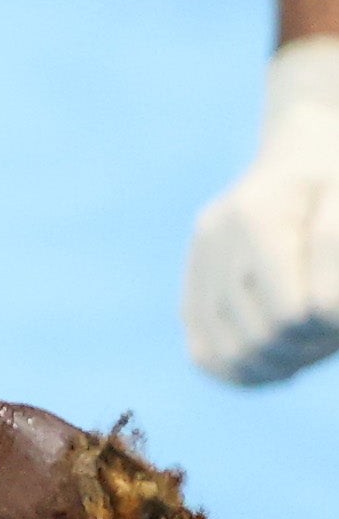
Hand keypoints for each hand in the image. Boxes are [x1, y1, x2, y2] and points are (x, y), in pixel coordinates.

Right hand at [186, 37, 338, 385]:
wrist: (311, 147)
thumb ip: (336, 249)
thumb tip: (322, 312)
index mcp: (257, 216)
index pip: (292, 313)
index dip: (331, 325)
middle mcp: (216, 240)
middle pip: (263, 338)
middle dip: (310, 344)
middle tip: (333, 327)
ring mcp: (199, 265)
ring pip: (233, 354)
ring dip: (285, 359)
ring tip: (313, 339)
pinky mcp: (194, 288)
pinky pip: (206, 355)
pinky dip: (246, 371)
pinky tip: (281, 360)